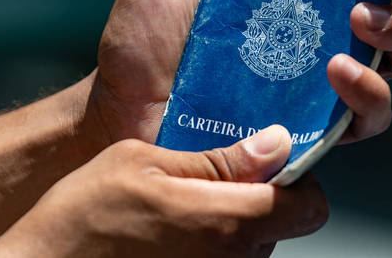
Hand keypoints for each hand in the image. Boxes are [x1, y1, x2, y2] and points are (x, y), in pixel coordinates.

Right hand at [0, 126, 327, 257]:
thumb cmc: (82, 217)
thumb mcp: (143, 163)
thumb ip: (217, 159)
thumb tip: (275, 143)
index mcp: (224, 222)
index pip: (309, 207)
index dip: (300, 182)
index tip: (272, 164)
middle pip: (282, 225)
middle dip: (260, 198)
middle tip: (214, 180)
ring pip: (255, 248)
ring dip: (233, 224)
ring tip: (185, 208)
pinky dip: (214, 247)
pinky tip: (175, 236)